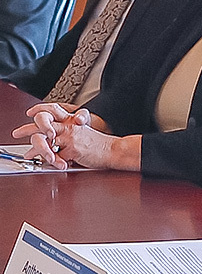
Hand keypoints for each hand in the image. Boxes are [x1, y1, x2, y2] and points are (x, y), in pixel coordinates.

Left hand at [12, 104, 138, 170]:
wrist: (113, 150)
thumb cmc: (98, 144)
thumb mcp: (82, 133)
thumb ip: (66, 135)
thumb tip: (50, 142)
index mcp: (72, 121)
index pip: (53, 109)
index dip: (40, 109)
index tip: (30, 113)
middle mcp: (70, 126)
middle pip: (43, 123)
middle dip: (27, 129)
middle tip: (17, 133)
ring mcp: (71, 138)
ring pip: (45, 141)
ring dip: (35, 149)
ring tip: (29, 154)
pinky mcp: (73, 150)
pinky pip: (56, 157)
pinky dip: (52, 162)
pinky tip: (52, 164)